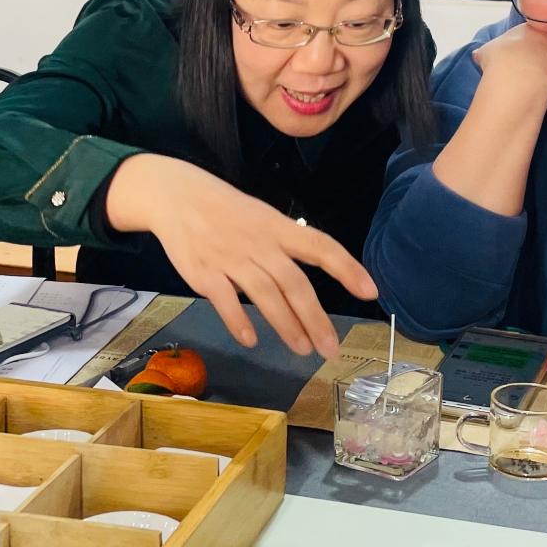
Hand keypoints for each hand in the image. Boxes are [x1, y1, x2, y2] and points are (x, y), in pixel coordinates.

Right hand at [105, 155, 374, 356]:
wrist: (176, 196)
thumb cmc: (226, 210)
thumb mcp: (262, 216)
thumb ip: (286, 244)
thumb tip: (312, 276)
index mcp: (277, 227)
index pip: (320, 246)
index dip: (347, 268)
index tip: (370, 291)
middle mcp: (259, 243)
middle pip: (294, 283)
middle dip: (316, 318)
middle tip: (332, 349)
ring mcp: (231, 258)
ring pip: (265, 295)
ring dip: (287, 326)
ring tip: (303, 349)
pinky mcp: (203, 272)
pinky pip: (225, 301)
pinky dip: (239, 321)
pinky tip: (251, 340)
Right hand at [472, 23, 546, 110]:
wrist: (517, 80)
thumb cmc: (501, 61)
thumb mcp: (487, 50)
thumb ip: (487, 51)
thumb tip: (479, 55)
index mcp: (533, 28)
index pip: (533, 38)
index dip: (525, 53)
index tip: (517, 64)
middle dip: (540, 65)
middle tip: (526, 78)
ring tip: (532, 91)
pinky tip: (540, 100)